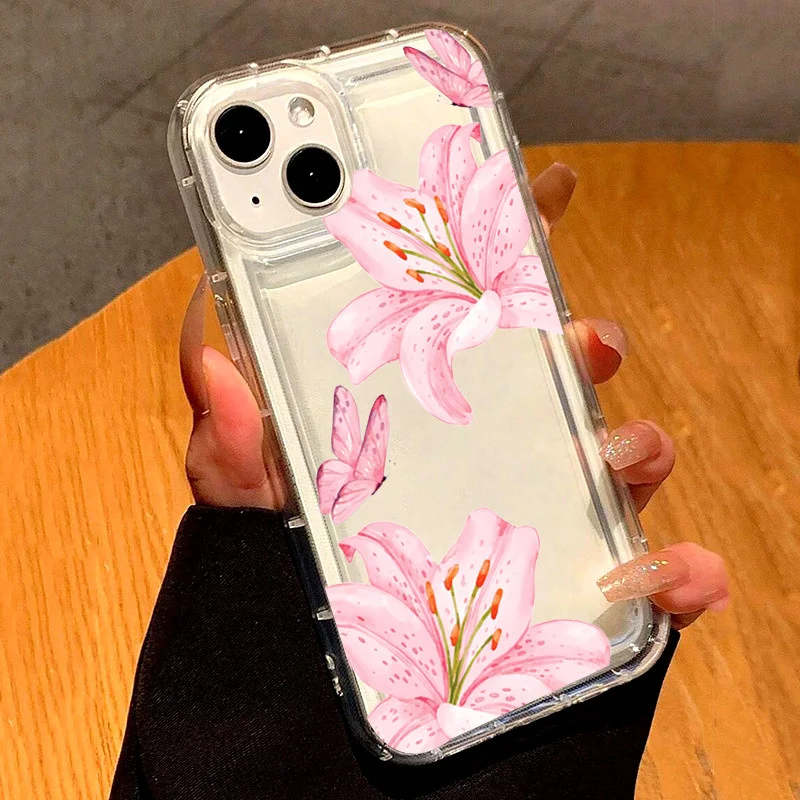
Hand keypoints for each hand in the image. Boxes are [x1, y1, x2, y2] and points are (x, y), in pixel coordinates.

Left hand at [179, 163, 727, 629]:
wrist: (308, 661)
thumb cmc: (283, 555)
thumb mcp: (244, 487)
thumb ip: (229, 427)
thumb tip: (211, 358)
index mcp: (426, 391)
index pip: (479, 298)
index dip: (515, 235)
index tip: (541, 185)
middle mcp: (492, 435)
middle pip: (566, 368)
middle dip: (588, 341)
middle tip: (580, 338)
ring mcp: (538, 502)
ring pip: (620, 455)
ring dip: (638, 446)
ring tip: (613, 456)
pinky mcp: (570, 579)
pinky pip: (647, 572)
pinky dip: (676, 573)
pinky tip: (668, 579)